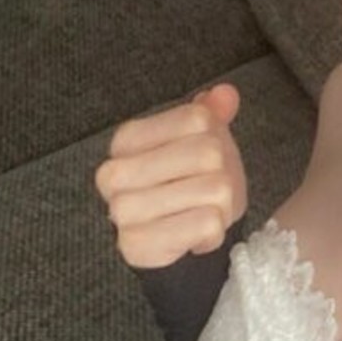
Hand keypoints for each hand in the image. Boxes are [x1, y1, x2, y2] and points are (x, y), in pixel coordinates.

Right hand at [94, 84, 246, 267]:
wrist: (176, 247)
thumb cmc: (190, 188)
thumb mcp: (203, 144)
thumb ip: (211, 114)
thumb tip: (225, 93)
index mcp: (126, 138)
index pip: (196, 118)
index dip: (215, 139)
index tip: (201, 163)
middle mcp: (115, 171)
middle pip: (208, 152)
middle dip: (222, 176)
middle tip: (206, 193)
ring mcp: (122, 210)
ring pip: (214, 190)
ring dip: (222, 207)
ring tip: (199, 214)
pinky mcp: (138, 244)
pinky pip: (208, 224)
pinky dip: (215, 233)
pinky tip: (196, 237)